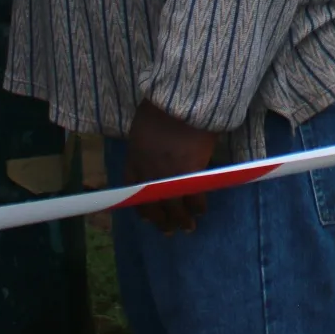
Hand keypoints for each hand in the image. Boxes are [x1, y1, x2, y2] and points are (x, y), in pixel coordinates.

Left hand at [123, 101, 218, 231]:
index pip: (133, 192)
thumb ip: (145, 145)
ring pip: (173, 206)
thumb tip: (153, 151)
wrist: (182, 102)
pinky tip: (201, 210)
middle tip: (169, 230)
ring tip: (188, 228)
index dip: (141, 208)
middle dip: (161, 220)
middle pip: (153, 204)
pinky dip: (198, 206)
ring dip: (181, 220)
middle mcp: (149, 174)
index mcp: (134, 161)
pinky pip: (194, 197)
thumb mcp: (143, 128)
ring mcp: (169, 177)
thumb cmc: (162, 107)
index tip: (147, 217)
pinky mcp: (190, 175)